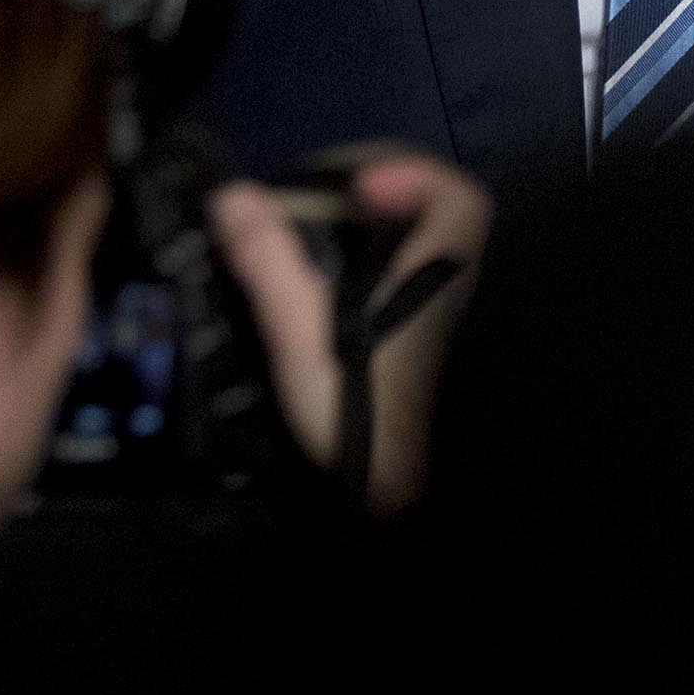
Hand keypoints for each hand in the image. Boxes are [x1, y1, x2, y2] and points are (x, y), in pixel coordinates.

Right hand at [208, 149, 488, 516]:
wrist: (410, 519)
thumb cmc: (365, 429)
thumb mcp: (305, 345)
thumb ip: (272, 266)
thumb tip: (234, 196)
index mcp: (442, 281)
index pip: (459, 199)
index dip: (411, 176)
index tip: (355, 189)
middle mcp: (458, 298)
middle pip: (435, 222)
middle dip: (374, 206)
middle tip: (311, 215)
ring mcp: (453, 331)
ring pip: (424, 261)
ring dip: (372, 245)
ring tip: (308, 254)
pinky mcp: (436, 361)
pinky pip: (416, 297)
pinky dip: (378, 283)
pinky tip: (332, 307)